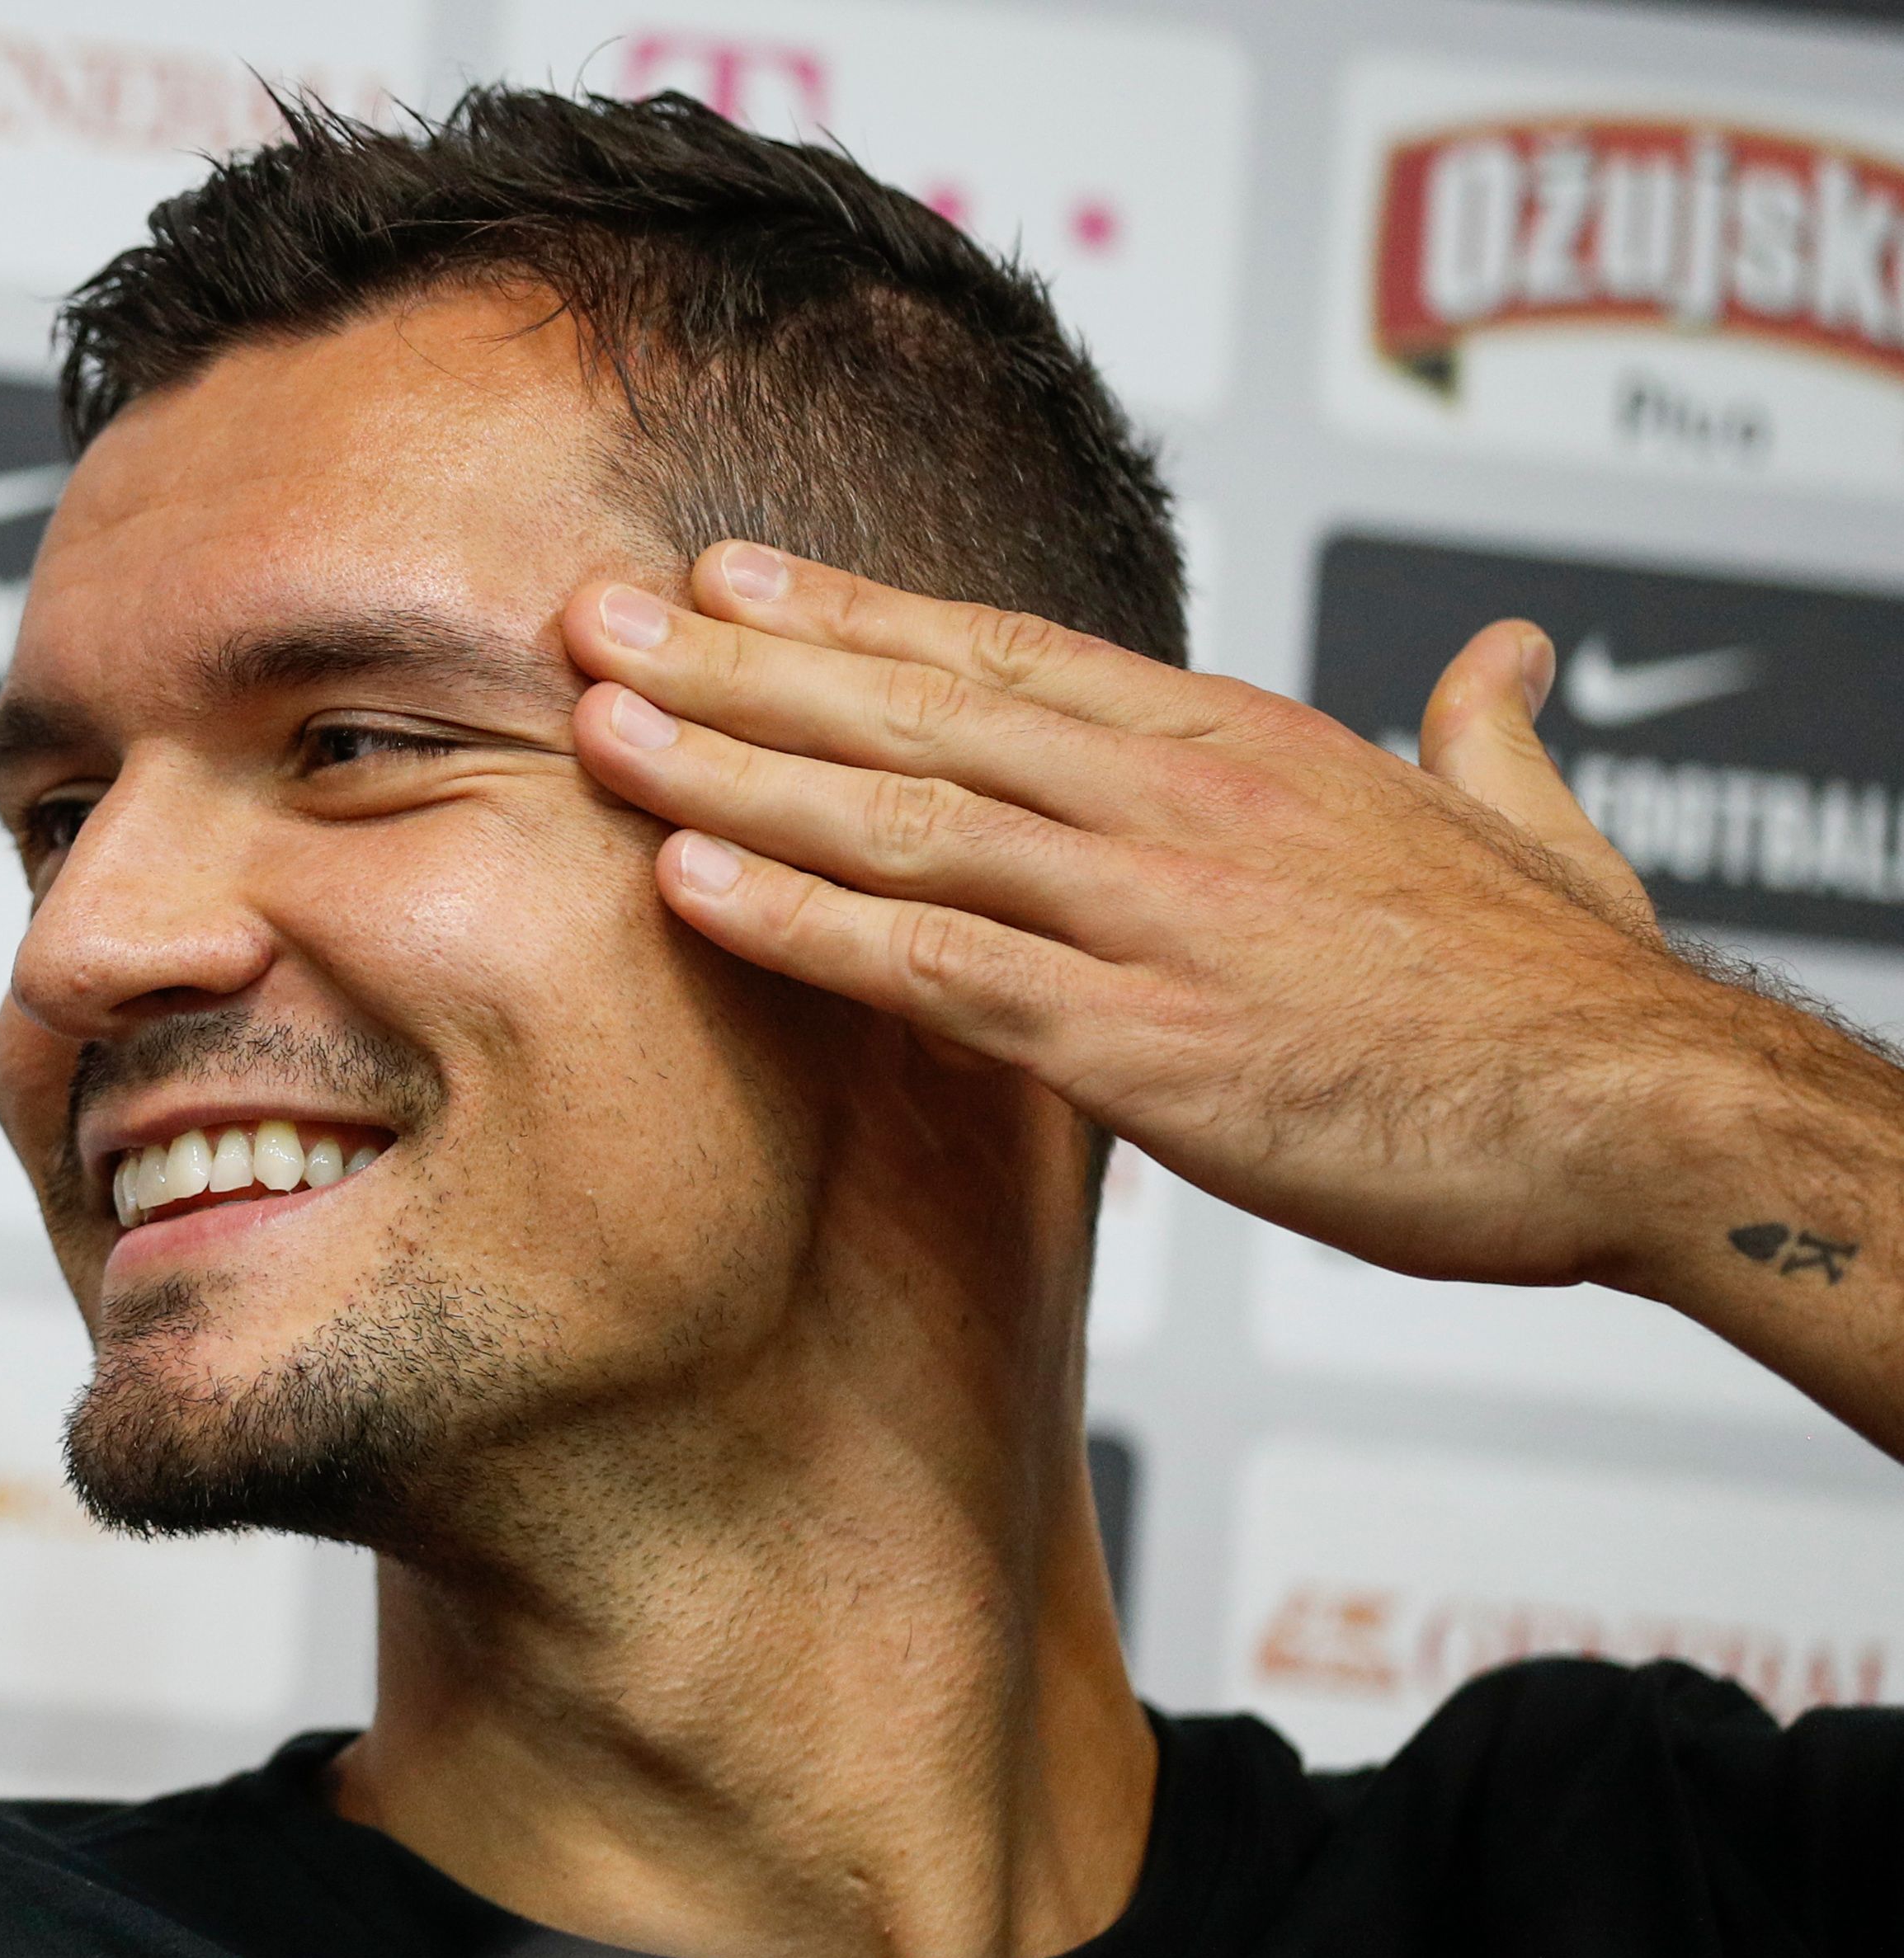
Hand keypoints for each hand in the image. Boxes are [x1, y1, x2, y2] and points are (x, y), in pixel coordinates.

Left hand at [560, 544, 1903, 1445]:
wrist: (1646, 1105)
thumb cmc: (1568, 983)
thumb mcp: (1514, 820)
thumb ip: (1470, 734)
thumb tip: (1499, 662)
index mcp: (1237, 743)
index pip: (1001, 651)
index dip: (850, 610)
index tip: (725, 575)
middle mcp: (1170, 801)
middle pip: (915, 708)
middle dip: (736, 661)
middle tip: (588, 617)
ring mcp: (1149, 915)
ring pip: (900, 819)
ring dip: (730, 768)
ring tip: (594, 725)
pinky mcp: (1144, 1046)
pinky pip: (936, 972)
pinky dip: (807, 923)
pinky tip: (687, 885)